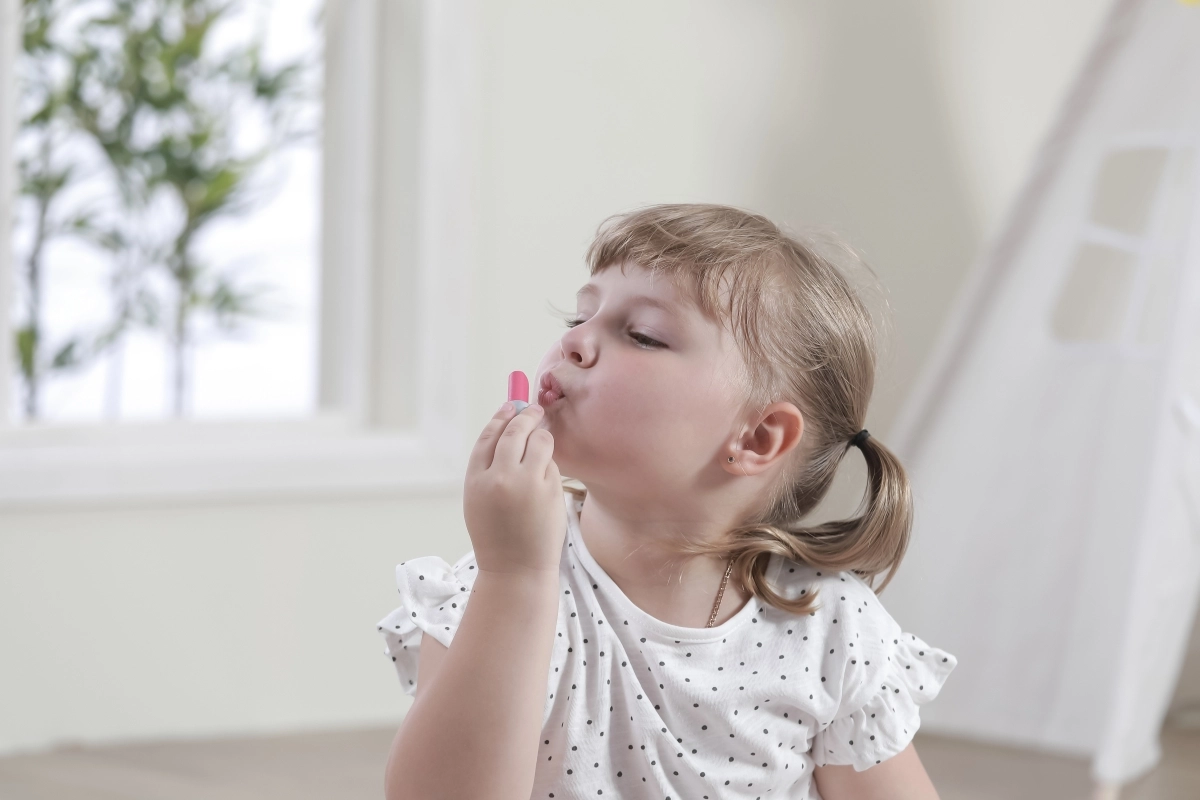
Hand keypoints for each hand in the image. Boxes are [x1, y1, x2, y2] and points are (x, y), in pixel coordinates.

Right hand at [463, 402, 566, 575]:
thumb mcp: (479, 499)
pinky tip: (545, 482)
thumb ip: (489, 466)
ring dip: (542, 437)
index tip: (511, 405)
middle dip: (526, 415)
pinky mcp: (550, 491)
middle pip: (515, 431)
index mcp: (476, 479)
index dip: (501, 416)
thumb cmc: (497, 534)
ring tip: (542, 445)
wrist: (515, 570)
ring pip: (540, 442)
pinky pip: (552, 465)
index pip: (489, 436)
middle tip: (535, 409)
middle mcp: (500, 477)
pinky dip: (550, 467)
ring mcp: (527, 484)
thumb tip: (508, 427)